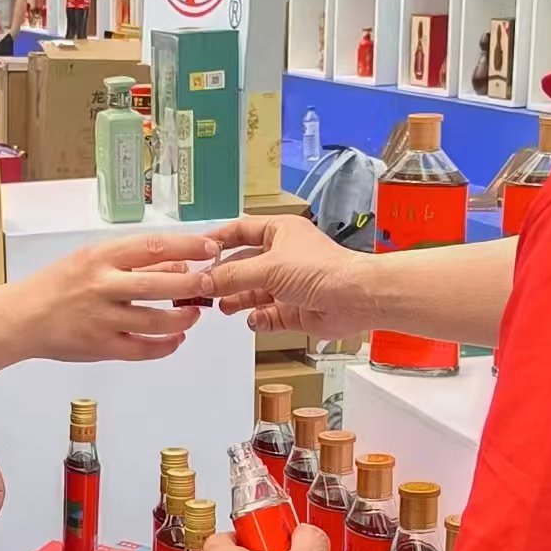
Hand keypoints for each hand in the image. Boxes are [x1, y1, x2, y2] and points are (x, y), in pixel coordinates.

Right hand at [20, 230, 218, 363]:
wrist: (22, 317)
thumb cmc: (58, 286)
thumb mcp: (92, 261)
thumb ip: (133, 263)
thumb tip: (178, 266)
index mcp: (101, 257)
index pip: (153, 246)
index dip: (187, 247)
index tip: (209, 248)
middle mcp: (102, 286)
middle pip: (159, 284)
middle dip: (192, 285)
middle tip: (209, 284)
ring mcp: (101, 319)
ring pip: (156, 321)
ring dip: (183, 318)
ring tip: (194, 314)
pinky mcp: (100, 347)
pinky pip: (142, 350)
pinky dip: (165, 346)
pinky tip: (176, 339)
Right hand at [197, 214, 371, 338]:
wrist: (354, 299)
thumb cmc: (323, 270)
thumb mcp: (268, 267)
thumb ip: (232, 276)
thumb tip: (205, 280)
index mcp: (280, 232)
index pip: (241, 231)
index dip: (219, 240)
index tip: (196, 251)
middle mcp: (283, 256)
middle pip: (243, 265)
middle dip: (224, 276)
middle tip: (203, 286)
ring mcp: (288, 284)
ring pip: (253, 292)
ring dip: (237, 299)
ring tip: (221, 305)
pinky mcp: (294, 310)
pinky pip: (267, 315)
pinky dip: (258, 318)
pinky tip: (254, 319)